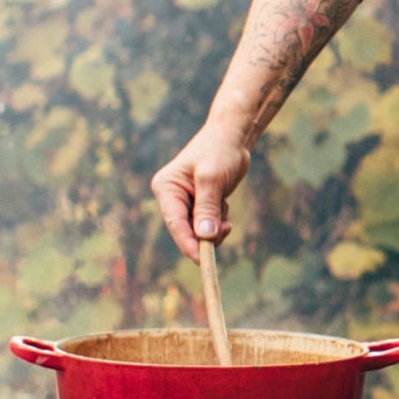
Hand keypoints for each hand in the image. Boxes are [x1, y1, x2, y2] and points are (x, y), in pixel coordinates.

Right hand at [150, 114, 256, 252]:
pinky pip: (207, 225)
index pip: (175, 223)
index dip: (188, 243)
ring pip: (198, 231)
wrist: (232, 138)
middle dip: (205, 235)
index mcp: (166, 188)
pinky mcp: (198, 205)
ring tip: (225, 208)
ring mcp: (185, 202)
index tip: (202, 260)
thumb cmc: (219, 151)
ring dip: (214, 227)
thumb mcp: (212, 178)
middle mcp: (172, 197)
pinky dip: (218, 222)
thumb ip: (207, 207)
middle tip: (226, 227)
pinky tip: (224, 205)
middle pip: (185, 231)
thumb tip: (204, 236)